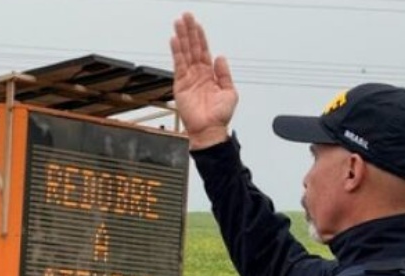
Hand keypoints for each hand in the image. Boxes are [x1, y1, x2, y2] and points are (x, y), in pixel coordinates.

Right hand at [170, 13, 237, 149]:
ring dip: (182, 38)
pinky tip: (175, 41)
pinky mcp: (181, 85)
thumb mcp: (230, 92)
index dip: (201, 37)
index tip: (197, 24)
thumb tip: (220, 58)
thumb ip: (224, 74)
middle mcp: (198, 74)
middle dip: (189, 32)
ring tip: (178, 24)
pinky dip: (176, 53)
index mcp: (210, 75)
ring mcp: (189, 78)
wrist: (210, 130)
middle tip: (185, 17)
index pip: (204, 51)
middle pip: (193, 48)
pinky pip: (178, 65)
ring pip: (185, 53)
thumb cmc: (220, 116)